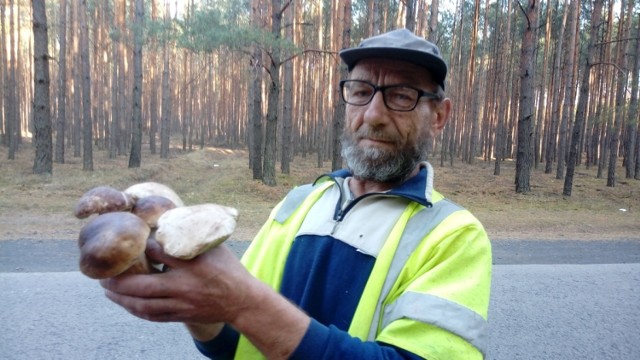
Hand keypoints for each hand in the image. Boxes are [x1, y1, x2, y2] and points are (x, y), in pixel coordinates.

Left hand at [100, 239, 250, 328]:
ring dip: (122, 299)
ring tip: (107, 291)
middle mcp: (185, 286)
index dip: (143, 247)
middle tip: (103, 275)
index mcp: (193, 265)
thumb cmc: (228, 270)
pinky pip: (153, 316)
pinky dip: (136, 310)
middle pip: (144, 286)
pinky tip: (126, 304)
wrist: (243, 300)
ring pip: (144, 305)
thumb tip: (166, 224)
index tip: (130, 241)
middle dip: (119, 282)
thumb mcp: (213, 248)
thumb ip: (189, 239)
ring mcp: (182, 304)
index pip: (161, 253)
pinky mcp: (182, 315)